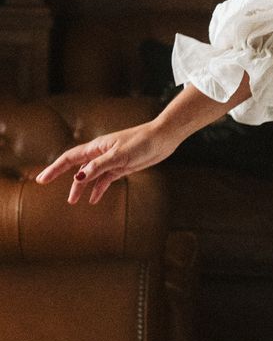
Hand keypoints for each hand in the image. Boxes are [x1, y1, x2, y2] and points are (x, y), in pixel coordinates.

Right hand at [34, 121, 176, 206]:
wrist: (162, 139)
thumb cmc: (142, 142)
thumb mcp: (119, 156)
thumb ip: (98, 167)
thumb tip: (78, 177)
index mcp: (96, 147)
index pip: (69, 158)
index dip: (54, 168)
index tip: (42, 179)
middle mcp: (100, 153)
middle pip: (76, 166)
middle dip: (60, 175)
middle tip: (44, 183)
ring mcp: (110, 161)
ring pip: (90, 175)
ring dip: (81, 187)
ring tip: (73, 202)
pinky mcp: (121, 167)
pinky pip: (105, 179)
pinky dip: (99, 189)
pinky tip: (94, 200)